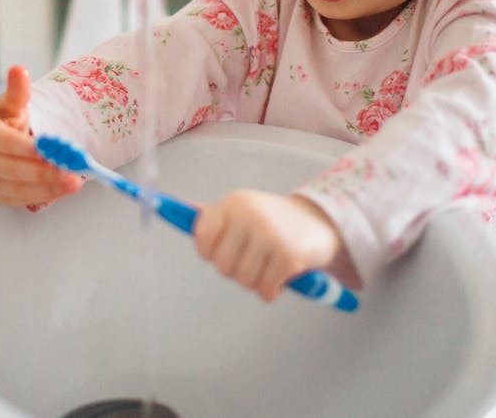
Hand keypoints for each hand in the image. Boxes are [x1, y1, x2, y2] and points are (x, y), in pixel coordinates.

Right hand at [0, 65, 82, 206]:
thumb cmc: (4, 122)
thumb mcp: (10, 104)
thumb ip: (17, 91)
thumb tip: (19, 70)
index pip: (3, 143)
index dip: (25, 147)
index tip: (47, 148)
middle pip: (12, 170)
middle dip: (43, 171)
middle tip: (69, 169)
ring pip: (18, 189)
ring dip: (48, 187)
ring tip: (73, 182)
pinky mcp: (1, 196)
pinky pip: (22, 201)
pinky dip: (45, 196)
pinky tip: (63, 189)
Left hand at [193, 190, 347, 301]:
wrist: (319, 222)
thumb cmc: (272, 220)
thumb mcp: (241, 209)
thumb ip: (211, 215)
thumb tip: (175, 208)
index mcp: (233, 203)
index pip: (201, 233)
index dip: (207, 250)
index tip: (218, 252)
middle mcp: (250, 216)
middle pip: (221, 264)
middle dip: (234, 270)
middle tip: (250, 260)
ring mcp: (270, 235)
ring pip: (242, 280)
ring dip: (253, 282)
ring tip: (266, 267)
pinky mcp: (289, 257)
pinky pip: (265, 290)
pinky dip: (270, 291)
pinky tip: (279, 277)